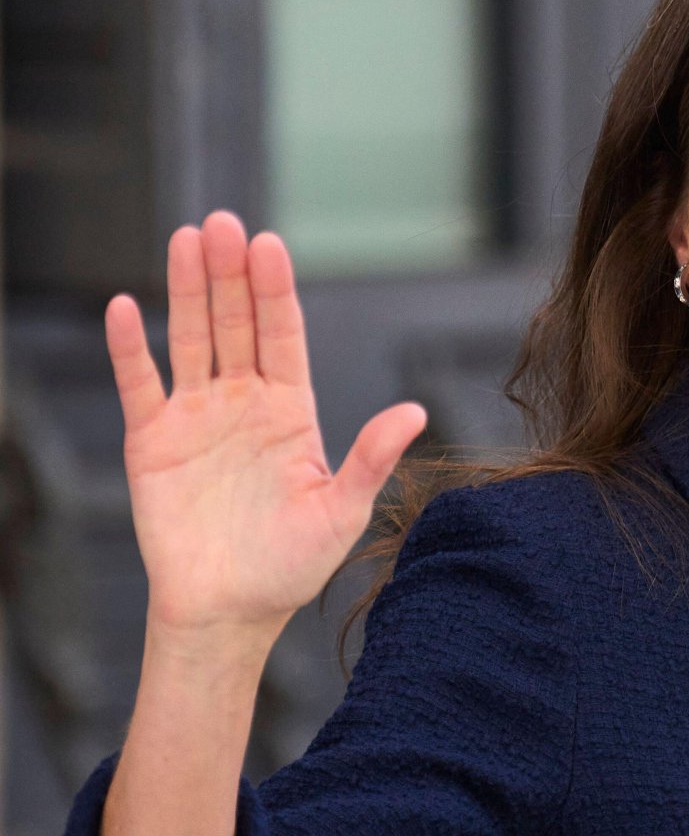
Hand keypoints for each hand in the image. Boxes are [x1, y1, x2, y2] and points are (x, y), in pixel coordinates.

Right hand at [105, 210, 427, 640]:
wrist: (229, 611)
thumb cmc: (290, 566)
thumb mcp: (341, 512)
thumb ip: (371, 458)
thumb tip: (415, 410)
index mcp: (291, 411)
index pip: (283, 335)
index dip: (275, 291)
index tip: (270, 245)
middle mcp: (243, 401)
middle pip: (235, 323)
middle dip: (230, 274)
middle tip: (225, 223)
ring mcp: (196, 416)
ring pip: (189, 338)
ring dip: (186, 290)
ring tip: (187, 239)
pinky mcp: (151, 440)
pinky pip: (139, 383)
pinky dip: (130, 348)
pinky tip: (125, 307)